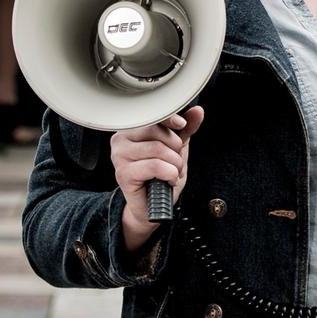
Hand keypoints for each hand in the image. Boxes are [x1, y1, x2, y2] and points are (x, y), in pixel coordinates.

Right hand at [112, 105, 204, 250]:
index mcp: (131, 129)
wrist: (153, 205)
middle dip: (175, 147)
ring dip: (174, 163)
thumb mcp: (177, 148)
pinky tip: (168, 180)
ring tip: (173, 172)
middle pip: (156, 131)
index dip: (169, 118)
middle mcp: (120, 140)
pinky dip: (169, 173)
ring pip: (157, 149)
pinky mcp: (123, 174)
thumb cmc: (161, 175)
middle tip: (176, 161)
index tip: (182, 125)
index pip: (151, 115)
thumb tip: (197, 112)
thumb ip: (185, 129)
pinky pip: (155, 166)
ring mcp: (119, 157)